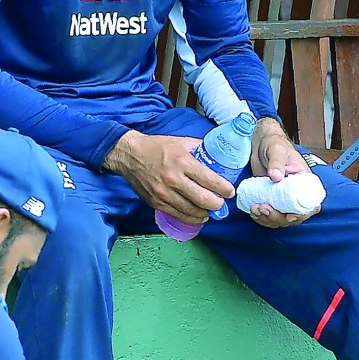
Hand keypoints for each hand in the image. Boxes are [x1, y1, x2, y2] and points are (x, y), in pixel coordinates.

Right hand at [104, 131, 234, 223]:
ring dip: (206, 213)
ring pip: (192, 211)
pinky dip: (191, 217)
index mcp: (182, 161)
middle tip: (221, 202)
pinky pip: (178, 214)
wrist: (129, 155)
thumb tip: (217, 155)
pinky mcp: (156, 202)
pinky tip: (198, 215)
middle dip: (218, 204)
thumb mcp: (180, 142)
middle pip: (204, 200)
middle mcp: (173, 179)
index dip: (225, 189)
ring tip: (211, 210)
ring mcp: (164, 193)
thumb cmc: (156, 147)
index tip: (229, 191)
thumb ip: (199, 148)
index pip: (211, 180)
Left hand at [247, 118, 319, 227]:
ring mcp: (283, 198)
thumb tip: (276, 177)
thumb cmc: (274, 144)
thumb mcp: (276, 150)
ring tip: (255, 209)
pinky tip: (253, 211)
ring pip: (280, 219)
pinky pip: (269, 215)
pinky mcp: (270, 199)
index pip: (311, 205)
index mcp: (305, 183)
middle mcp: (296, 194)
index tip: (289, 216)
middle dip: (278, 217)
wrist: (260, 144)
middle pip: (294, 216)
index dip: (302, 214)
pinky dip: (261, 217)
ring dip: (267, 219)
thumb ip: (277, 162)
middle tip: (262, 208)